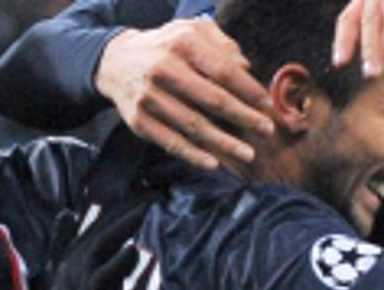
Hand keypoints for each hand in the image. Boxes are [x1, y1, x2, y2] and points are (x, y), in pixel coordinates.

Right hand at [3, 200, 148, 289]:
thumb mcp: (61, 272)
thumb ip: (63, 242)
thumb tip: (67, 212)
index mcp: (75, 252)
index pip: (101, 221)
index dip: (123, 203)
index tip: (146, 188)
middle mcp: (76, 258)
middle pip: (104, 225)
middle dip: (130, 206)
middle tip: (156, 191)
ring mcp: (80, 275)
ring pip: (103, 243)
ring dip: (126, 225)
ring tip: (148, 209)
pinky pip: (104, 276)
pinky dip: (118, 262)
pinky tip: (134, 250)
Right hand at [96, 19, 273, 170]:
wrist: (116, 63)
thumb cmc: (165, 48)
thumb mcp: (191, 31)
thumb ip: (221, 45)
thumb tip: (246, 68)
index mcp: (182, 44)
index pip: (223, 70)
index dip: (249, 90)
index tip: (267, 105)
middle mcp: (164, 69)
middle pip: (212, 99)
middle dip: (244, 117)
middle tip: (267, 130)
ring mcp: (150, 98)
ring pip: (194, 125)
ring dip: (224, 143)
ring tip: (248, 153)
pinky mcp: (139, 121)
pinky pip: (171, 142)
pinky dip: (193, 155)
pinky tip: (214, 163)